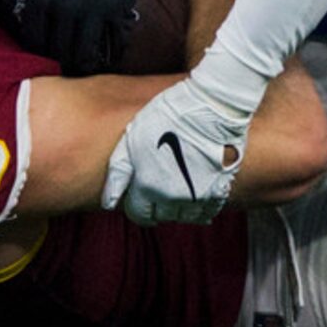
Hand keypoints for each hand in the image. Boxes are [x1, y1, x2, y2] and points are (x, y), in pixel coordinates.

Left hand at [1, 0, 143, 74]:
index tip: (44, 50)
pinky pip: (114, 42)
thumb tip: (3, 12)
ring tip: (83, 61)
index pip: (34, 42)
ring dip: (83, 61)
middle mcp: (66, 8)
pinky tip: (105, 51)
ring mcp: (93, 9)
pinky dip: (110, 52)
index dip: (37, 50)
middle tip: (63, 59)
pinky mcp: (117, 6)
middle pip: (60, 52)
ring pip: (86, 53)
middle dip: (60, 58)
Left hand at [102, 74, 247, 224]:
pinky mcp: (218, 192)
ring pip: (184, 217)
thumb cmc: (167, 118)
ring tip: (178, 183)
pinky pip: (206, 213)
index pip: (138, 214)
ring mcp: (197, 198)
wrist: (208, 109)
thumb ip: (118, 172)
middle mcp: (172, 199)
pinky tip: (197, 187)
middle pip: (161, 216)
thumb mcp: (132, 138)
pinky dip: (200, 206)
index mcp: (147, 187)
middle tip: (160, 182)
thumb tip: (108, 201)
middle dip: (157, 204)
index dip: (137, 205)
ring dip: (179, 206)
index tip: (140, 194)